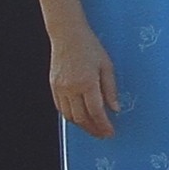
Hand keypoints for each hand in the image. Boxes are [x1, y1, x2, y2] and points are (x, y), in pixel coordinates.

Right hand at [47, 21, 118, 137]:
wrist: (67, 34)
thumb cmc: (89, 46)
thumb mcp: (107, 66)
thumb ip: (111, 89)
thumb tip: (115, 108)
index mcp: (87, 82)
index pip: (96, 112)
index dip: (103, 125)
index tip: (110, 132)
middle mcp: (71, 87)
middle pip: (82, 118)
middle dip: (93, 129)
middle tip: (102, 134)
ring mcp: (60, 88)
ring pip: (69, 116)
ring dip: (82, 125)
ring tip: (93, 128)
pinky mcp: (53, 86)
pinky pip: (61, 108)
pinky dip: (70, 116)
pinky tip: (80, 117)